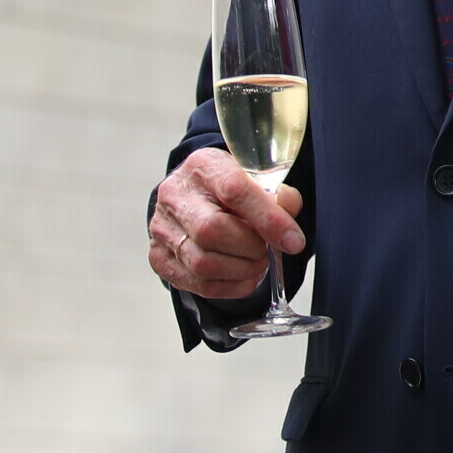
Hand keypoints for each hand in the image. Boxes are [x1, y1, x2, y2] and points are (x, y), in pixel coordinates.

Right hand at [149, 147, 302, 297]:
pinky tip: (245, 276)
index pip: (234, 190)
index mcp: (203, 166)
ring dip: (242, 269)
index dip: (268, 219)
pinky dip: (230, 286)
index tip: (293, 240)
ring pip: (203, 263)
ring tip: (258, 262)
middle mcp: (175, 195)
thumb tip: (289, 215)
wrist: (197, 197)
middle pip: (212, 230)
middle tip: (269, 250)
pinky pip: (198, 284)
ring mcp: (162, 229)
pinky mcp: (159, 258)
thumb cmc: (232, 188)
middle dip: (251, 247)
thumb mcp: (257, 178)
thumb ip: (278, 195)